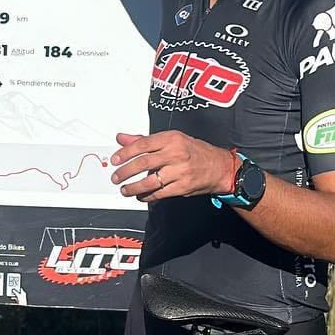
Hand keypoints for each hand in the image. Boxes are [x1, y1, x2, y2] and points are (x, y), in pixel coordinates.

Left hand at [110, 132, 237, 201]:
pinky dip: (147, 196)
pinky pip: (160, 193)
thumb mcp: (171, 139)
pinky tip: (140, 196)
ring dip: (133, 187)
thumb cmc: (194, 151)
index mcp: (172, 138)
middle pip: (143, 163)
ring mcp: (180, 171)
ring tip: (125, 189)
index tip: (115, 160)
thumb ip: (144, 140)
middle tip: (116, 177)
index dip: (125, 153)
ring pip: (150, 181)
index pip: (142, 145)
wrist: (220, 167)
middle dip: (125, 172)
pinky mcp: (183, 187)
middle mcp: (176, 154)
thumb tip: (122, 138)